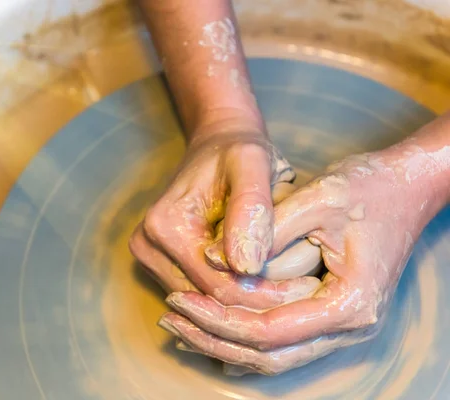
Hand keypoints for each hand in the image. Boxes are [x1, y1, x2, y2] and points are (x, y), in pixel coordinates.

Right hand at [129, 119, 320, 309]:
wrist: (217, 142)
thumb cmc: (238, 150)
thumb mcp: (252, 164)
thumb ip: (251, 209)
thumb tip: (247, 266)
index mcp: (165, 226)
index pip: (218, 286)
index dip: (265, 294)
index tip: (308, 287)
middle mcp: (147, 245)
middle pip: (209, 300)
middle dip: (257, 300)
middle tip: (305, 291)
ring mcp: (149, 257)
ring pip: (205, 303)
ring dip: (246, 300)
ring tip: (290, 286)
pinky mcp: (158, 262)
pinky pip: (199, 293)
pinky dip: (232, 292)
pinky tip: (264, 280)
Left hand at [158, 145, 443, 374]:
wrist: (409, 184)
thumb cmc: (370, 187)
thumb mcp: (318, 198)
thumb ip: (265, 230)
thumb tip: (210, 258)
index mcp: (350, 304)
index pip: (269, 330)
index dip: (219, 318)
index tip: (179, 298)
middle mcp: (349, 326)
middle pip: (268, 355)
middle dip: (214, 338)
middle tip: (171, 315)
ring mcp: (341, 325)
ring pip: (273, 354)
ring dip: (225, 341)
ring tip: (182, 322)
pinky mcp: (329, 313)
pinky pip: (281, 339)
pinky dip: (244, 335)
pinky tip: (212, 323)